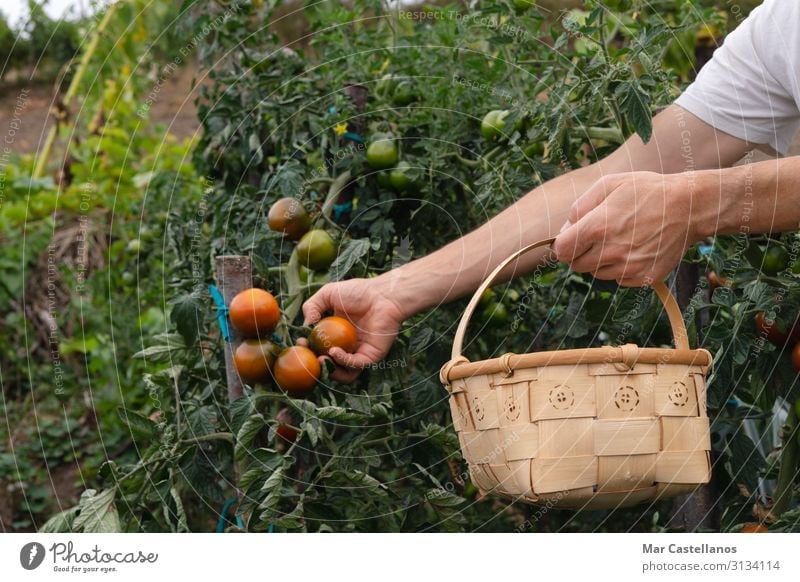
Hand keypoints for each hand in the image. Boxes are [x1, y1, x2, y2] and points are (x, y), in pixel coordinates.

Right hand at [302, 277, 406, 381]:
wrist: (383, 294)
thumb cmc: (359, 292)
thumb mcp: (328, 294)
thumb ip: (312, 306)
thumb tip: (305, 326)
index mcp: (336, 334)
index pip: (319, 349)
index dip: (308, 349)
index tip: (301, 342)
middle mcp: (347, 347)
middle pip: (330, 365)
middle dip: (317, 365)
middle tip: (309, 355)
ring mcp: (359, 353)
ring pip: (343, 374)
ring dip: (330, 371)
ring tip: (322, 359)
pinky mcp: (371, 356)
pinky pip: (355, 366)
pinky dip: (343, 362)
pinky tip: (334, 352)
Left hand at [553, 171, 698, 285]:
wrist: (689, 207)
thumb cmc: (646, 191)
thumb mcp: (608, 185)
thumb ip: (579, 208)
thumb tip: (564, 231)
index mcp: (597, 227)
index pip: (562, 251)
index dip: (563, 244)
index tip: (572, 238)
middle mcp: (611, 251)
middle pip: (576, 265)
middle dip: (581, 252)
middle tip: (598, 236)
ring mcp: (628, 267)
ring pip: (597, 272)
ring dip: (601, 260)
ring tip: (621, 238)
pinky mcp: (642, 278)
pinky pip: (618, 278)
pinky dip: (620, 267)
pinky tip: (635, 248)